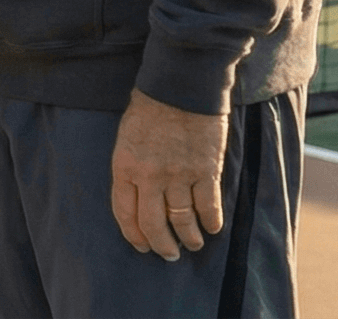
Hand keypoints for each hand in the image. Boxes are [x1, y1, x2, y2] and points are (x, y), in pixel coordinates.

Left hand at [110, 90, 228, 260]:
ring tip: (192, 244)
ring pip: (182, 220)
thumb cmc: (151, 106)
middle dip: (161, 245)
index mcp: (125, 167)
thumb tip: (139, 196)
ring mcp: (179, 175)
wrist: (182, 84)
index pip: (125, 214)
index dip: (134, 235)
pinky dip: (211, 221)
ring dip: (188, 238)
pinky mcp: (206, 171)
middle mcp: (150, 177)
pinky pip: (209, 206)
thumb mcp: (126, 137)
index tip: (142, 246)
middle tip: (168, 254)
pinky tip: (212, 228)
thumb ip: (131, 167)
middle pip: (153, 225)